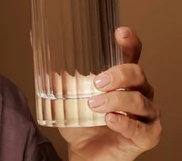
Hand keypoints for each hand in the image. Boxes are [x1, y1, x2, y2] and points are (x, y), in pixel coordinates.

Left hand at [59, 27, 161, 160]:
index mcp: (122, 77)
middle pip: (138, 74)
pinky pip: (143, 128)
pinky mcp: (147, 137)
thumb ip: (54, 67)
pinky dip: (126, 123)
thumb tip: (34, 38)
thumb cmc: (80, 121)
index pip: (131, 54)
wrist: (84, 153)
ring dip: (115, 100)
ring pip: (139, 101)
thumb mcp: (64, 92)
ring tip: (93, 104)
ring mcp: (146, 114)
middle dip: (118, 74)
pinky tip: (110, 119)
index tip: (120, 32)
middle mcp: (139, 92)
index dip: (129, 42)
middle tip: (96, 82)